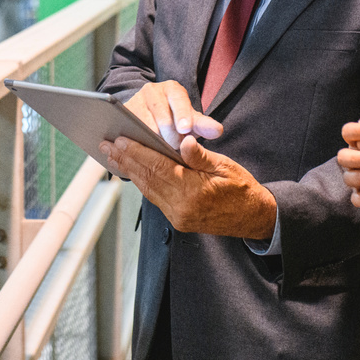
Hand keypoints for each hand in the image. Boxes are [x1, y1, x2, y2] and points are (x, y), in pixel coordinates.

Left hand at [100, 134, 275, 240]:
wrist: (253, 218)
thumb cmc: (241, 188)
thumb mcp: (224, 166)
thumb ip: (200, 155)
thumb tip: (183, 141)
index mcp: (193, 191)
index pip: (158, 167)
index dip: (137, 151)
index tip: (121, 139)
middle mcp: (181, 207)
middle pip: (147, 179)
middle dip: (125, 160)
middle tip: (106, 145)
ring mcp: (178, 216)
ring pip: (148, 190)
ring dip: (130, 171)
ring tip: (113, 156)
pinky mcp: (178, 221)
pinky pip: (155, 198)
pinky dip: (142, 183)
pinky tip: (133, 172)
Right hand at [124, 80, 221, 149]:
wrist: (149, 114)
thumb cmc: (174, 118)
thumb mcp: (190, 119)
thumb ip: (203, 125)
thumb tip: (218, 131)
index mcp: (172, 89)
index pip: (179, 100)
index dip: (182, 115)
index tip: (186, 129)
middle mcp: (152, 90)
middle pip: (161, 115)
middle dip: (169, 135)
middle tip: (174, 147)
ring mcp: (135, 101)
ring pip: (143, 124)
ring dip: (152, 140)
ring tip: (159, 151)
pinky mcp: (121, 114)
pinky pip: (128, 129)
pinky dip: (135, 142)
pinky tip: (140, 151)